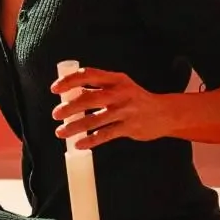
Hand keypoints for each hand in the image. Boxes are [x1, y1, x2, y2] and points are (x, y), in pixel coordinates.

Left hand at [49, 66, 172, 148]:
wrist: (164, 114)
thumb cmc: (135, 99)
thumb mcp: (120, 86)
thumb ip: (98, 87)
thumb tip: (70, 92)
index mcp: (116, 79)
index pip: (89, 75)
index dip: (70, 81)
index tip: (55, 89)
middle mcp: (121, 93)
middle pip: (91, 98)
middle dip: (70, 107)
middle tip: (55, 114)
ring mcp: (126, 111)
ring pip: (96, 119)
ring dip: (75, 126)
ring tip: (61, 132)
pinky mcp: (130, 127)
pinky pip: (106, 135)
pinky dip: (91, 140)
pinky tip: (79, 144)